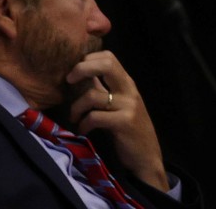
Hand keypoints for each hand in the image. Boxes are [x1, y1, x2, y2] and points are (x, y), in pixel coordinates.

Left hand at [66, 51, 168, 191]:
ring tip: (74, 117)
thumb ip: (101, 87)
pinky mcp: (125, 123)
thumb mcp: (115, 104)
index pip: (108, 56)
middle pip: (106, 65)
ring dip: (76, 107)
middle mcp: (129, 90)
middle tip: (68, 80)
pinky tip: (82, 130)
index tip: (74, 72)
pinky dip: (83, 124)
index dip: (88, 58)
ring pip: (93, 95)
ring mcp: (129, 106)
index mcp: (126, 82)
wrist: (147, 157)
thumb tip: (79, 72)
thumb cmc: (127, 129)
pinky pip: (95, 116)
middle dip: (81, 68)